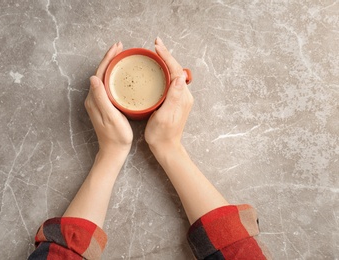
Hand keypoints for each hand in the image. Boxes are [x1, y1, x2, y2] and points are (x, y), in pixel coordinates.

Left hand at [85, 42, 132, 154]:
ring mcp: (97, 102)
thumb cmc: (116, 136)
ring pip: (104, 77)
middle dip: (110, 58)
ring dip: (111, 65)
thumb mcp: (111, 116)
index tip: (117, 47)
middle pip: (101, 72)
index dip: (108, 58)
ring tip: (121, 55)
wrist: (113, 151)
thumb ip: (102, 98)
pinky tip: (120, 74)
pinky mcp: (103, 105)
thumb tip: (93, 77)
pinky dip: (113, 75)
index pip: (100, 72)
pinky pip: (107, 85)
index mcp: (94, 99)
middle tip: (120, 47)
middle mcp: (93, 98)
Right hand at [145, 38, 193, 155]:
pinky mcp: (175, 101)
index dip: (167, 56)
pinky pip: (170, 81)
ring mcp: (180, 98)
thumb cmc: (161, 135)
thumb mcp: (165, 117)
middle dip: (166, 55)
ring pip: (173, 74)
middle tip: (156, 44)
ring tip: (156, 52)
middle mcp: (184, 95)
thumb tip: (180, 77)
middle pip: (176, 69)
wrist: (166, 148)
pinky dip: (164, 71)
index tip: (157, 46)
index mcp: (181, 97)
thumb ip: (173, 98)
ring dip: (166, 62)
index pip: (175, 70)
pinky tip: (157, 69)